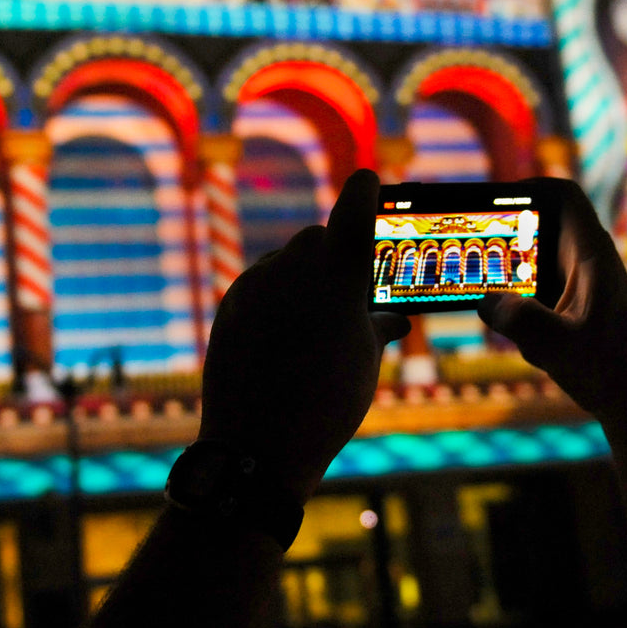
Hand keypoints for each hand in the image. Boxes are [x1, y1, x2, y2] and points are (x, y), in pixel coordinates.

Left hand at [199, 169, 409, 504]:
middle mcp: (296, 265)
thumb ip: (378, 326)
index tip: (371, 183)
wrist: (257, 444)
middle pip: (318, 237)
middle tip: (349, 291)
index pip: (356, 205)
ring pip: (286, 261)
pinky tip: (282, 338)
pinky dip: (275, 299)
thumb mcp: (365, 363)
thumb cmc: (327, 404)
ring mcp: (258, 282)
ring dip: (303, 278)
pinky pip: (260, 285)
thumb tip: (395, 318)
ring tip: (314, 325)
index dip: (366, 192)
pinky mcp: (231, 302)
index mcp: (341, 272)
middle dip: (334, 254)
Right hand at [478, 178, 626, 419]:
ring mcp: (580, 287)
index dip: (529, 187)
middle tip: (468, 245)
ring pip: (535, 261)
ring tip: (475, 285)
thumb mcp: (560, 348)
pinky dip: (514, 300)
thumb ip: (524, 322)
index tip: (493, 201)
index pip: (565, 196)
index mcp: (591, 256)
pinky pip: (536, 289)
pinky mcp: (573, 310)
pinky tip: (504, 327)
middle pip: (541, 225)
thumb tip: (487, 300)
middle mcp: (586, 264)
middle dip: (504, 234)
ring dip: (506, 272)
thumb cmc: (612, 373)